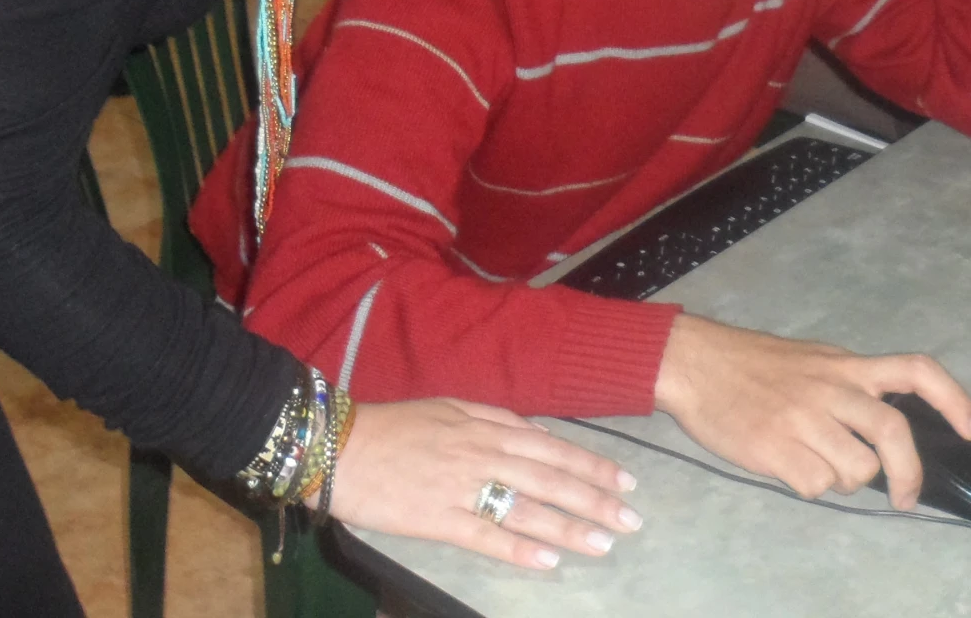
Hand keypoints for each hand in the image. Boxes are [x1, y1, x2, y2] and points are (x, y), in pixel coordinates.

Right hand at [326, 398, 643, 569]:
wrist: (338, 446)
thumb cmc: (394, 426)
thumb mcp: (450, 408)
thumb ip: (496, 420)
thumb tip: (539, 435)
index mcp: (486, 427)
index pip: (552, 447)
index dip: (592, 466)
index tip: (626, 482)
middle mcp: (481, 455)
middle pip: (549, 479)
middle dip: (595, 501)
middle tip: (632, 520)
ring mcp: (460, 489)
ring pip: (526, 509)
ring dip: (569, 528)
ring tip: (604, 543)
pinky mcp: (436, 520)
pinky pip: (485, 537)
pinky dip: (519, 550)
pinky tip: (548, 562)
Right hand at [652, 315, 970, 510]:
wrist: (695, 363)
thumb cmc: (753, 364)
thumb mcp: (813, 361)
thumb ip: (849, 388)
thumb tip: (882, 432)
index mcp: (846, 365)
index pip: (916, 370)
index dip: (955, 399)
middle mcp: (833, 388)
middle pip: (894, 433)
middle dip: (909, 475)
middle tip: (905, 498)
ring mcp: (805, 418)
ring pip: (856, 470)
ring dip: (845, 480)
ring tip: (818, 465)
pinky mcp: (776, 447)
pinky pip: (816, 486)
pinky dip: (809, 486)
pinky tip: (789, 468)